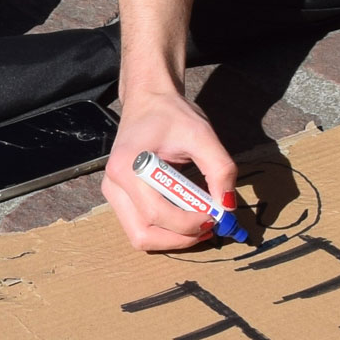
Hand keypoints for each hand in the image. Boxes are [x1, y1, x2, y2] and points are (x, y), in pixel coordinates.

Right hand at [101, 89, 237, 250]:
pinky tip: (186, 218)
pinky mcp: (119, 199)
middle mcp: (113, 184)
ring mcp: (112, 194)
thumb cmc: (171, 114)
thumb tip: (227, 207)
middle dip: (180, 238)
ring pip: (140, 237)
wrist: (148, 101)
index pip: (156, 212)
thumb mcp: (202, 135)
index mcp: (127, 166)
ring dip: (173, 239)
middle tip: (209, 227)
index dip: (189, 223)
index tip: (216, 216)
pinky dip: (166, 231)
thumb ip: (220, 169)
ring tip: (199, 225)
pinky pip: (140, 227)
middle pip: (143, 234)